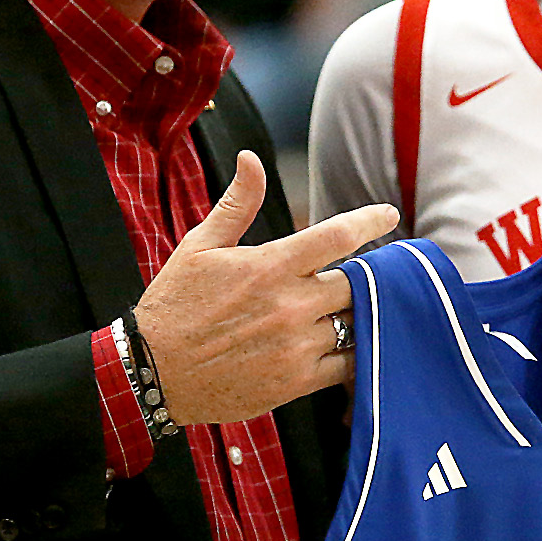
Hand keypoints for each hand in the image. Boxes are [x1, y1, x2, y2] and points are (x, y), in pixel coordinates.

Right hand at [133, 152, 398, 427]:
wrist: (153, 372)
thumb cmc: (175, 305)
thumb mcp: (199, 246)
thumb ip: (238, 204)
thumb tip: (252, 159)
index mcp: (270, 265)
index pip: (339, 236)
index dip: (370, 221)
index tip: (388, 215)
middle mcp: (290, 304)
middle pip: (358, 283)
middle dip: (368, 275)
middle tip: (372, 272)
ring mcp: (297, 345)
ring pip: (357, 323)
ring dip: (363, 314)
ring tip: (362, 308)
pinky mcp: (297, 381)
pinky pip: (348, 365)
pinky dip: (356, 352)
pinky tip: (355, 344)